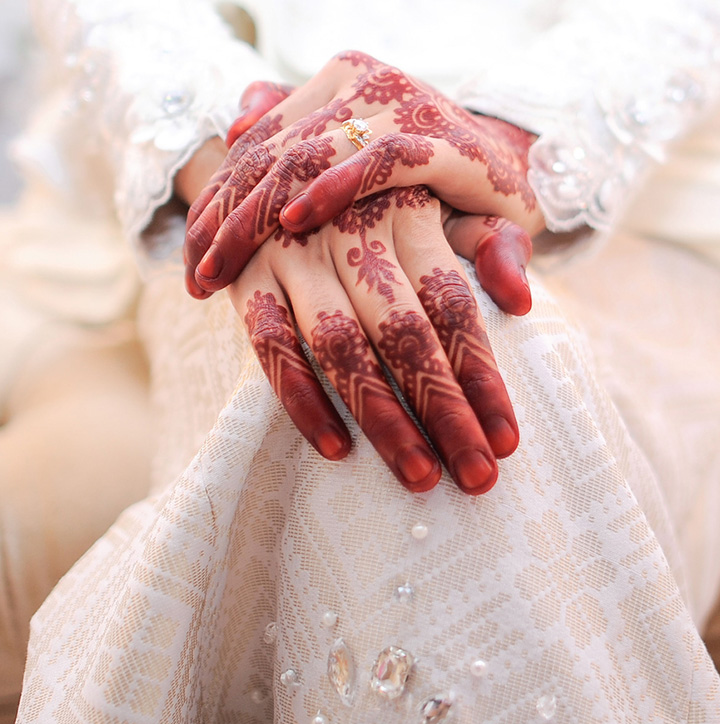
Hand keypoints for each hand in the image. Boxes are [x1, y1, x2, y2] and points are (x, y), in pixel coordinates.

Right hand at [184, 51, 544, 296]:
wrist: (473, 128)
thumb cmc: (487, 191)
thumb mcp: (506, 220)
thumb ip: (506, 252)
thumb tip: (516, 301)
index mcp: (437, 129)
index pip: (384, 153)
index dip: (336, 188)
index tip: (290, 229)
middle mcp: (386, 96)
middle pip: (309, 148)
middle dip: (254, 214)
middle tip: (214, 273)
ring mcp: (346, 86)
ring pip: (272, 143)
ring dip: (227, 208)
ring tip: (196, 267)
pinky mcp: (317, 86)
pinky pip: (258, 135)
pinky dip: (225, 185)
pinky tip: (199, 230)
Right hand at [228, 185, 520, 495]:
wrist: (296, 123)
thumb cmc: (393, 178)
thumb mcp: (451, 187)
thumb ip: (490, 240)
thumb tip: (522, 302)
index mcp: (410, 206)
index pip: (453, 305)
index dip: (481, 375)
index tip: (508, 440)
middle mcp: (351, 228)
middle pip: (403, 332)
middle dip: (444, 411)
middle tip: (478, 478)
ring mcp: (293, 251)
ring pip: (338, 345)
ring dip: (380, 417)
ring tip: (421, 477)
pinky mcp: (248, 274)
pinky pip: (270, 345)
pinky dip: (300, 398)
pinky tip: (337, 450)